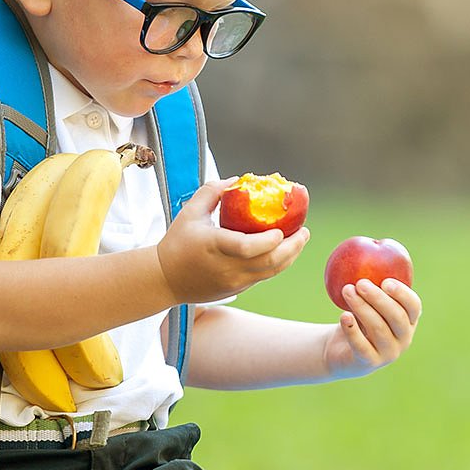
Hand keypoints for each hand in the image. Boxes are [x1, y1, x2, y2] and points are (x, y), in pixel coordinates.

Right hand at [157, 178, 310, 304]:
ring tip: (301, 239)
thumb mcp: (190, 212)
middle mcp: (226, 267)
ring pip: (270, 272)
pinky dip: (278, 263)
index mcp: (213, 246)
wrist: (165, 279)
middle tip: (304, 231)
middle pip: (268, 262)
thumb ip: (212, 192)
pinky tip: (285, 250)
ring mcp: (233, 281)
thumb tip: (238, 180)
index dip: (269, 241)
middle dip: (292, 247)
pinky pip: (264, 276)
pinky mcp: (237, 289)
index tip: (282, 230)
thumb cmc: (177, 242)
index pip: (247, 247)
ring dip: (290, 256)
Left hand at [324, 278, 421, 379]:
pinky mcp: (370, 363)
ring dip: (362, 308)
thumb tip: (370, 246)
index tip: (385, 281)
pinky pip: (362, 346)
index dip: (403, 294)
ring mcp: (389, 353)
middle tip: (361, 282)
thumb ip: (372, 281)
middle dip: (379, 298)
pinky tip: (343, 316)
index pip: (414, 306)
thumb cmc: (358, 318)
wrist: (340, 349)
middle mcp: (404, 338)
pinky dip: (352, 330)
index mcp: (409, 320)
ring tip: (346, 290)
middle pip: (397, 317)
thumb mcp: (367, 300)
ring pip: (379, 329)